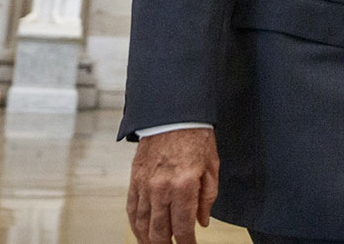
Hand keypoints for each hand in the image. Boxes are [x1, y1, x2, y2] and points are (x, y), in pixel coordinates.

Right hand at [127, 127, 219, 243]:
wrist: (173, 113)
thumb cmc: (196, 136)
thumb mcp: (211, 166)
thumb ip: (207, 197)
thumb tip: (202, 221)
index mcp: (184, 185)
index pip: (183, 227)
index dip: (187, 243)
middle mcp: (161, 188)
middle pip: (159, 230)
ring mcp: (145, 184)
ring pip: (142, 223)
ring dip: (148, 240)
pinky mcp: (135, 179)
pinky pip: (131, 208)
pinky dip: (135, 224)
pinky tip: (140, 232)